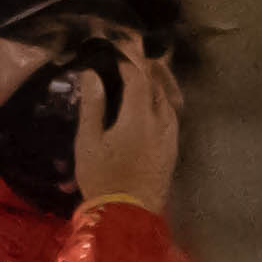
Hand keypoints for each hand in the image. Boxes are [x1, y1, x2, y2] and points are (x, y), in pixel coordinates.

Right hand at [70, 43, 180, 210]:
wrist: (128, 214)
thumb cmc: (102, 178)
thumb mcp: (88, 142)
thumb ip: (92, 106)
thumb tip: (92, 75)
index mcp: (140, 115)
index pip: (138, 76)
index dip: (129, 58)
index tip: (118, 47)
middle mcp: (162, 119)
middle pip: (158, 82)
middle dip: (146, 65)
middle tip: (134, 52)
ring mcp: (171, 133)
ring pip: (168, 97)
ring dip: (158, 81)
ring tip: (145, 72)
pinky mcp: (173, 146)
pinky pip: (171, 112)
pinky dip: (162, 99)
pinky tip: (153, 102)